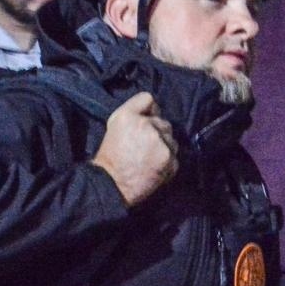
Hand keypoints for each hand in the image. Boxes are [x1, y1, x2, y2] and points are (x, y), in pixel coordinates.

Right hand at [90, 91, 177, 207]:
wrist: (111, 186)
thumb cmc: (110, 158)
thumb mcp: (114, 126)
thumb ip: (133, 112)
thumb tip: (154, 110)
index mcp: (128, 116)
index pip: (148, 99)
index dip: (148, 111)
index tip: (144, 124)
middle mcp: (147, 125)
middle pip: (163, 122)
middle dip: (156, 134)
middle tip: (143, 148)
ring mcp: (160, 142)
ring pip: (171, 140)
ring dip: (163, 148)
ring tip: (148, 160)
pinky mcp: (169, 159)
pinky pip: (174, 158)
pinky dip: (166, 165)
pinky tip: (153, 169)